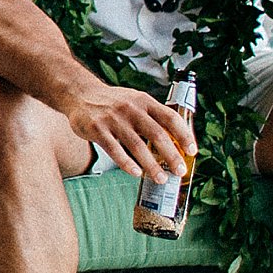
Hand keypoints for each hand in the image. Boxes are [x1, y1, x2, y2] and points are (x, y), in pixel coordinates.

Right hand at [65, 83, 195, 185]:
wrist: (79, 93)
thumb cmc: (112, 102)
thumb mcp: (135, 101)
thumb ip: (152, 117)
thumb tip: (176, 142)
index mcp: (144, 101)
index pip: (170, 117)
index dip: (184, 135)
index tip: (192, 151)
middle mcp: (131, 108)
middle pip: (157, 134)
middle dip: (171, 155)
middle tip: (180, 171)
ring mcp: (113, 119)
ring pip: (137, 145)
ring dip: (151, 164)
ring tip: (161, 178)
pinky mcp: (97, 129)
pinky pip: (114, 149)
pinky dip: (126, 163)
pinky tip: (135, 173)